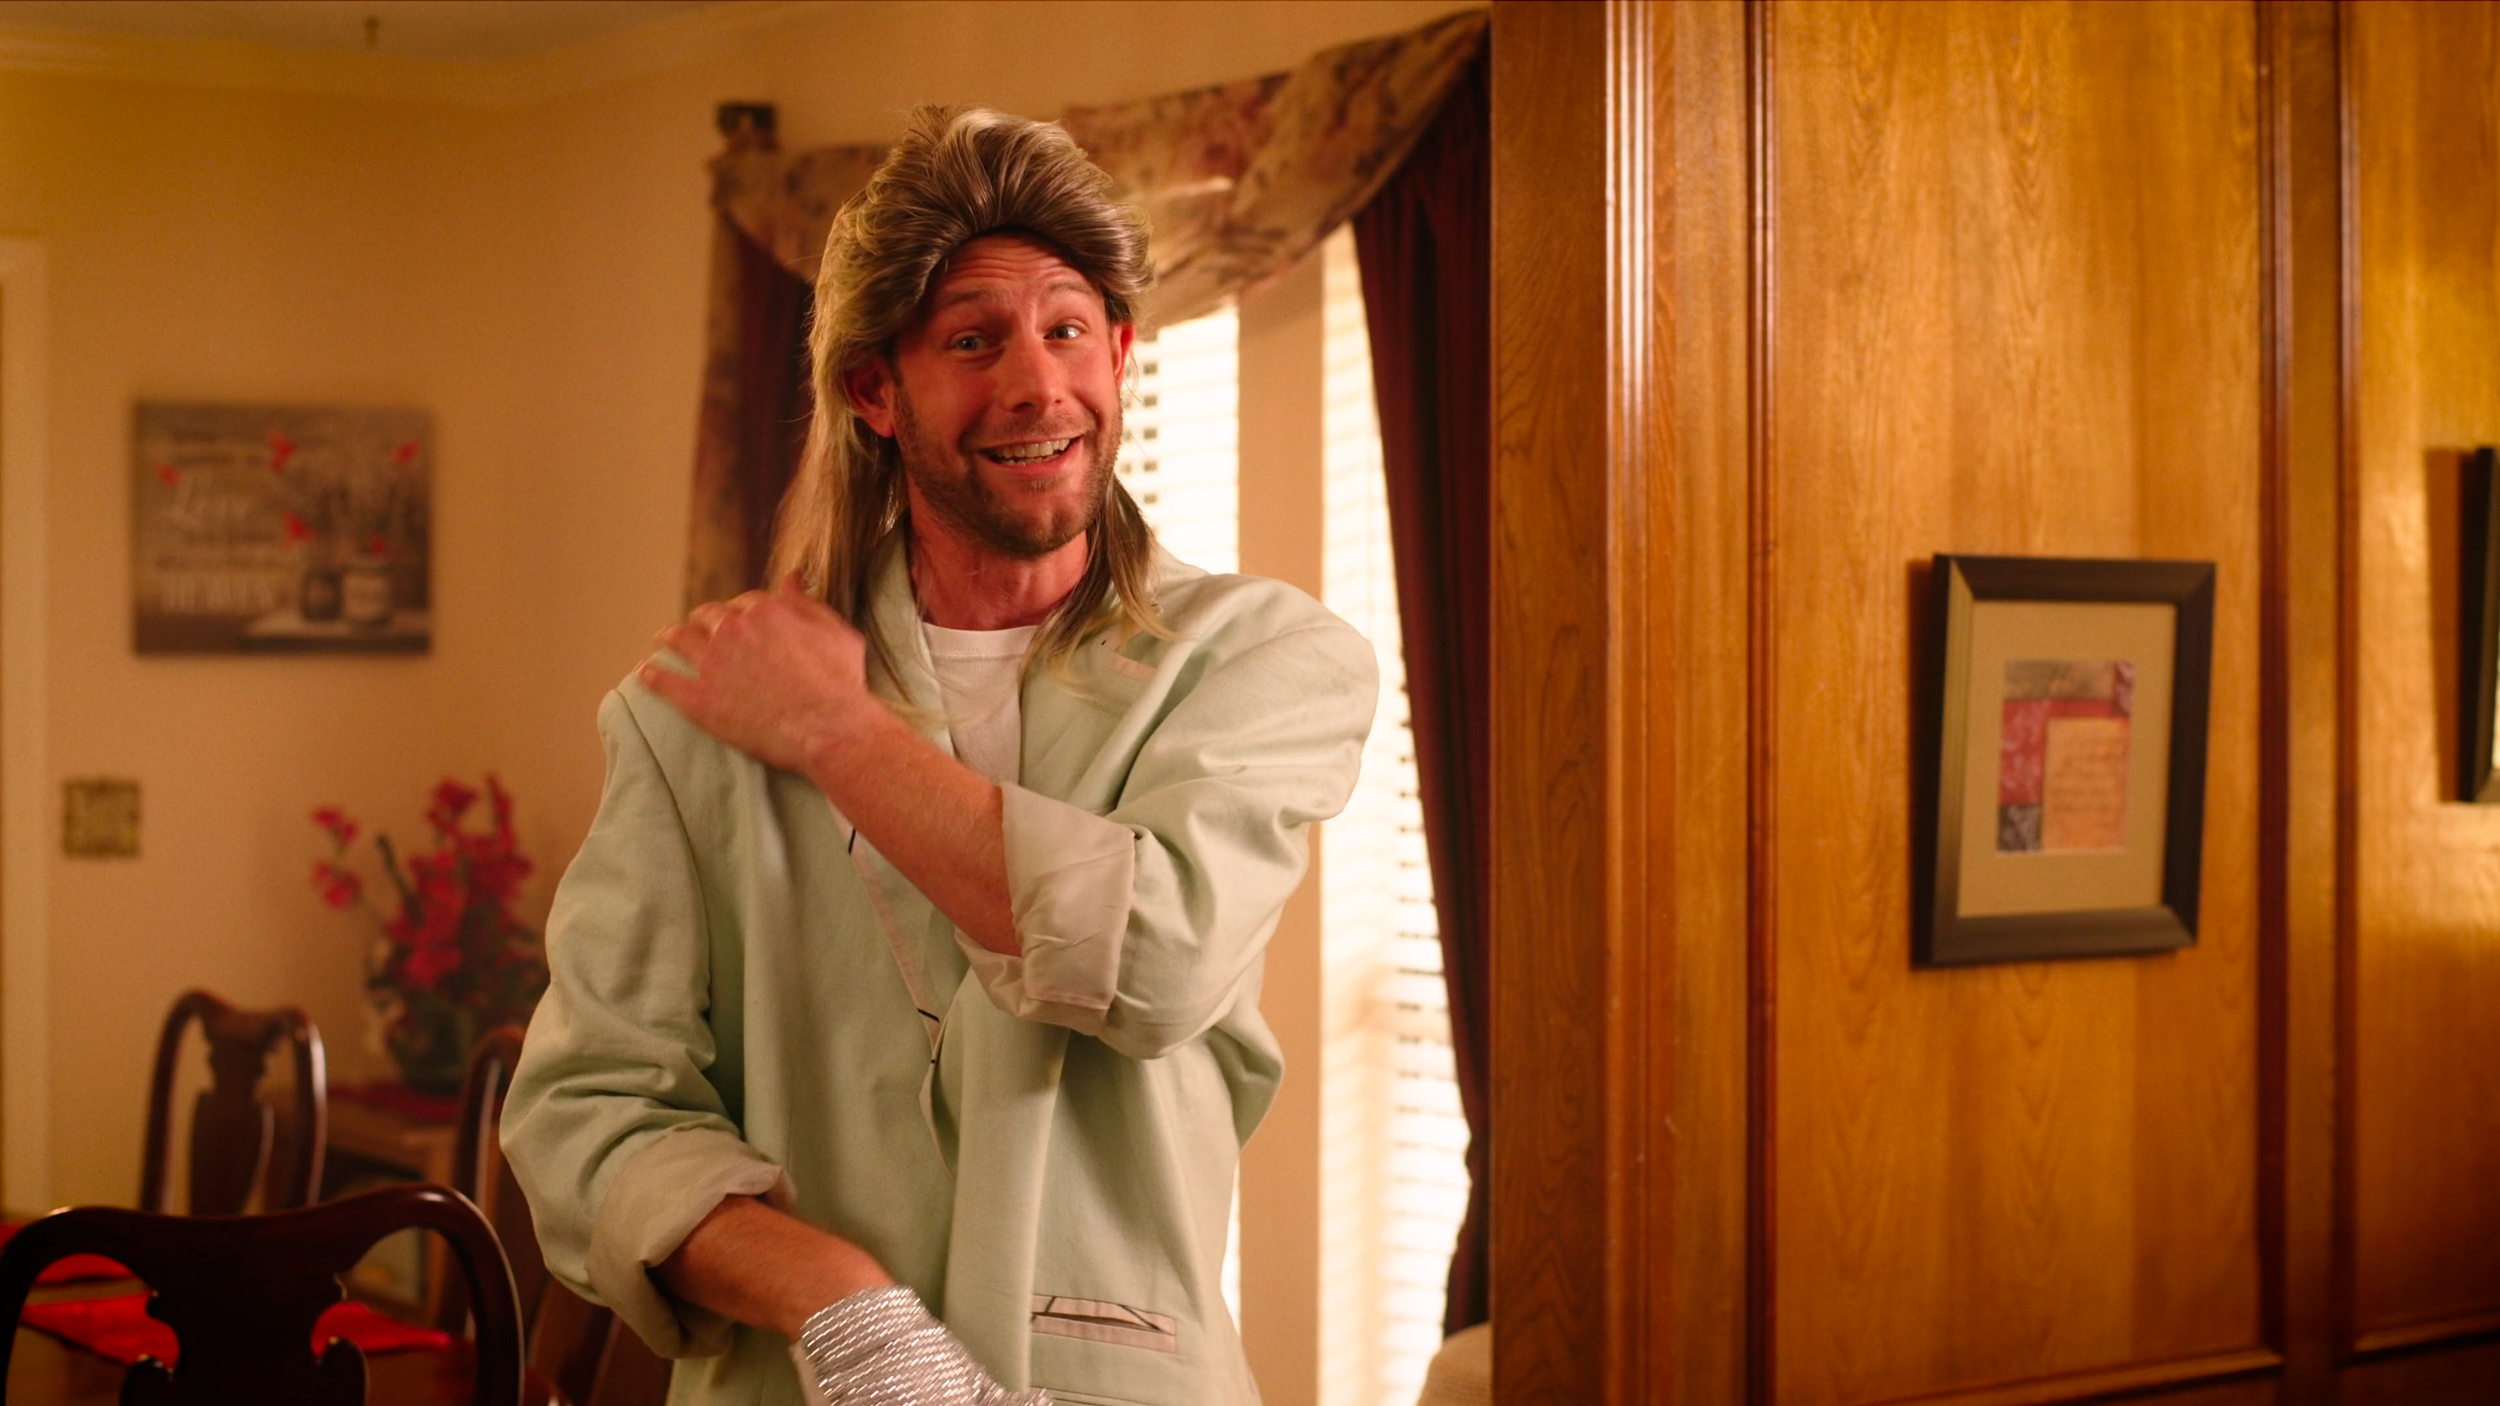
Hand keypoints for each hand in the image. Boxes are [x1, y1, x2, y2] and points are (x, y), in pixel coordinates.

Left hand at [639, 575, 878, 774]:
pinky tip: (646, 673)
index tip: (740, 621)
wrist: (829, 727)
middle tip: (702, 631)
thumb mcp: (836, 632)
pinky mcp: (697, 697)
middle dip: (705, 620)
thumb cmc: (840, 683)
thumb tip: (792, 578)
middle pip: (708, 615)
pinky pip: (663, 680)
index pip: (744, 602)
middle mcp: (733, 629)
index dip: (742, 611)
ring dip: (671, 637)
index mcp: (766, 610)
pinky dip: (652, 675)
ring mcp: (712, 662)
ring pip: (679, 638)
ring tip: (665, 641)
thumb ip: (808, 603)